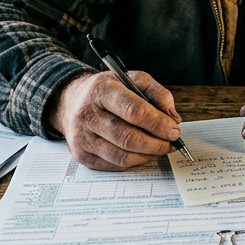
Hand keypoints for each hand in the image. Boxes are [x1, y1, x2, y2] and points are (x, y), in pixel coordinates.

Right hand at [46, 71, 181, 170]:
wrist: (71, 101)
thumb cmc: (107, 91)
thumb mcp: (133, 79)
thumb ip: (157, 94)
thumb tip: (173, 118)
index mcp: (101, 90)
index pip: (134, 111)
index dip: (158, 124)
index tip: (174, 130)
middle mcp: (87, 114)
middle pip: (128, 138)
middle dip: (156, 144)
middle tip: (171, 143)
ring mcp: (81, 137)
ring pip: (122, 156)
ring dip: (148, 155)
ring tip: (160, 148)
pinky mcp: (81, 155)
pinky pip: (114, 165)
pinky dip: (134, 161)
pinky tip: (142, 153)